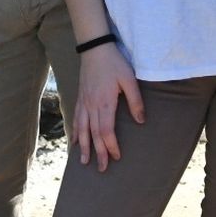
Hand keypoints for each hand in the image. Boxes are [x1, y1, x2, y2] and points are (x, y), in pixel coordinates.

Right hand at [73, 44, 143, 171]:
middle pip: (93, 134)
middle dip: (98, 153)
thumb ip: (135, 100)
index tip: (116, 157)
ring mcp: (84, 102)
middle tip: (101, 169)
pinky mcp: (80, 97)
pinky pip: (76, 118)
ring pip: (82, 129)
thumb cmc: (114, 62)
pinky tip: (75, 141)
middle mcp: (91, 105)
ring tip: (84, 161)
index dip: (111, 146)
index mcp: (105, 103)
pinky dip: (75, 132)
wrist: (94, 47)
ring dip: (84, 146)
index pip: (106, 131)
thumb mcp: (129, 79)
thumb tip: (141, 121)